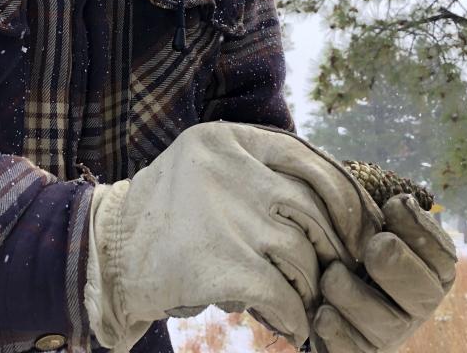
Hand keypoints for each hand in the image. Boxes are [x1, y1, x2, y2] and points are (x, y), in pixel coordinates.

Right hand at [83, 122, 383, 351]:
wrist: (106, 253)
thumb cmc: (165, 214)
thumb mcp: (205, 165)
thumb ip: (258, 168)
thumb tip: (331, 201)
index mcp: (229, 139)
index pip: (310, 160)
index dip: (346, 197)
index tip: (360, 226)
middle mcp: (232, 169)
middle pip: (313, 209)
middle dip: (336, 247)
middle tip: (343, 273)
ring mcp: (228, 215)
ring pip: (303, 253)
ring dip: (313, 286)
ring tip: (309, 303)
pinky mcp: (222, 264)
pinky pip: (282, 294)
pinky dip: (295, 315)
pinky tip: (293, 326)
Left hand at [311, 194, 457, 351]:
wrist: (316, 279)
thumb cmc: (348, 238)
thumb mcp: (366, 218)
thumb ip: (378, 205)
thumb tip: (398, 199)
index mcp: (429, 268)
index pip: (441, 255)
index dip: (421, 230)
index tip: (394, 204)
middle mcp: (416, 304)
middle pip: (424, 295)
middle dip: (399, 266)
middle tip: (375, 245)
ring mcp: (389, 332)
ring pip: (386, 326)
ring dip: (355, 297)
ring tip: (331, 275)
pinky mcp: (359, 351)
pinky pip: (354, 352)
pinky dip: (337, 333)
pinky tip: (321, 313)